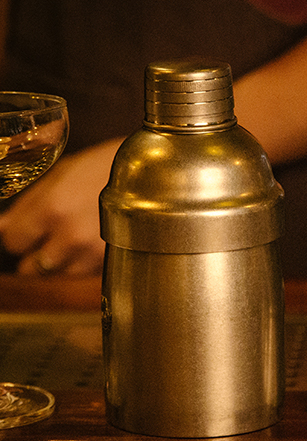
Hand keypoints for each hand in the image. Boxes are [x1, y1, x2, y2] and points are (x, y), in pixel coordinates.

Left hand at [0, 138, 121, 275]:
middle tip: (52, 235)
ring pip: (58, 274)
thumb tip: (2, 226)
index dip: (18, 234)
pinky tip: (96, 240)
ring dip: (62, 261)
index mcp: (52, 208)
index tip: (27, 229)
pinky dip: (85, 263)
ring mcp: (94, 253)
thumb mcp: (63, 173)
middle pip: (31, 268)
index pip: (12, 241)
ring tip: (79, 236)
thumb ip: (28, 204)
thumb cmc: (108, 165)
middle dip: (36, 253)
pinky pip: (85, 274)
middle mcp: (70, 236)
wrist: (158, 173)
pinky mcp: (113, 262)